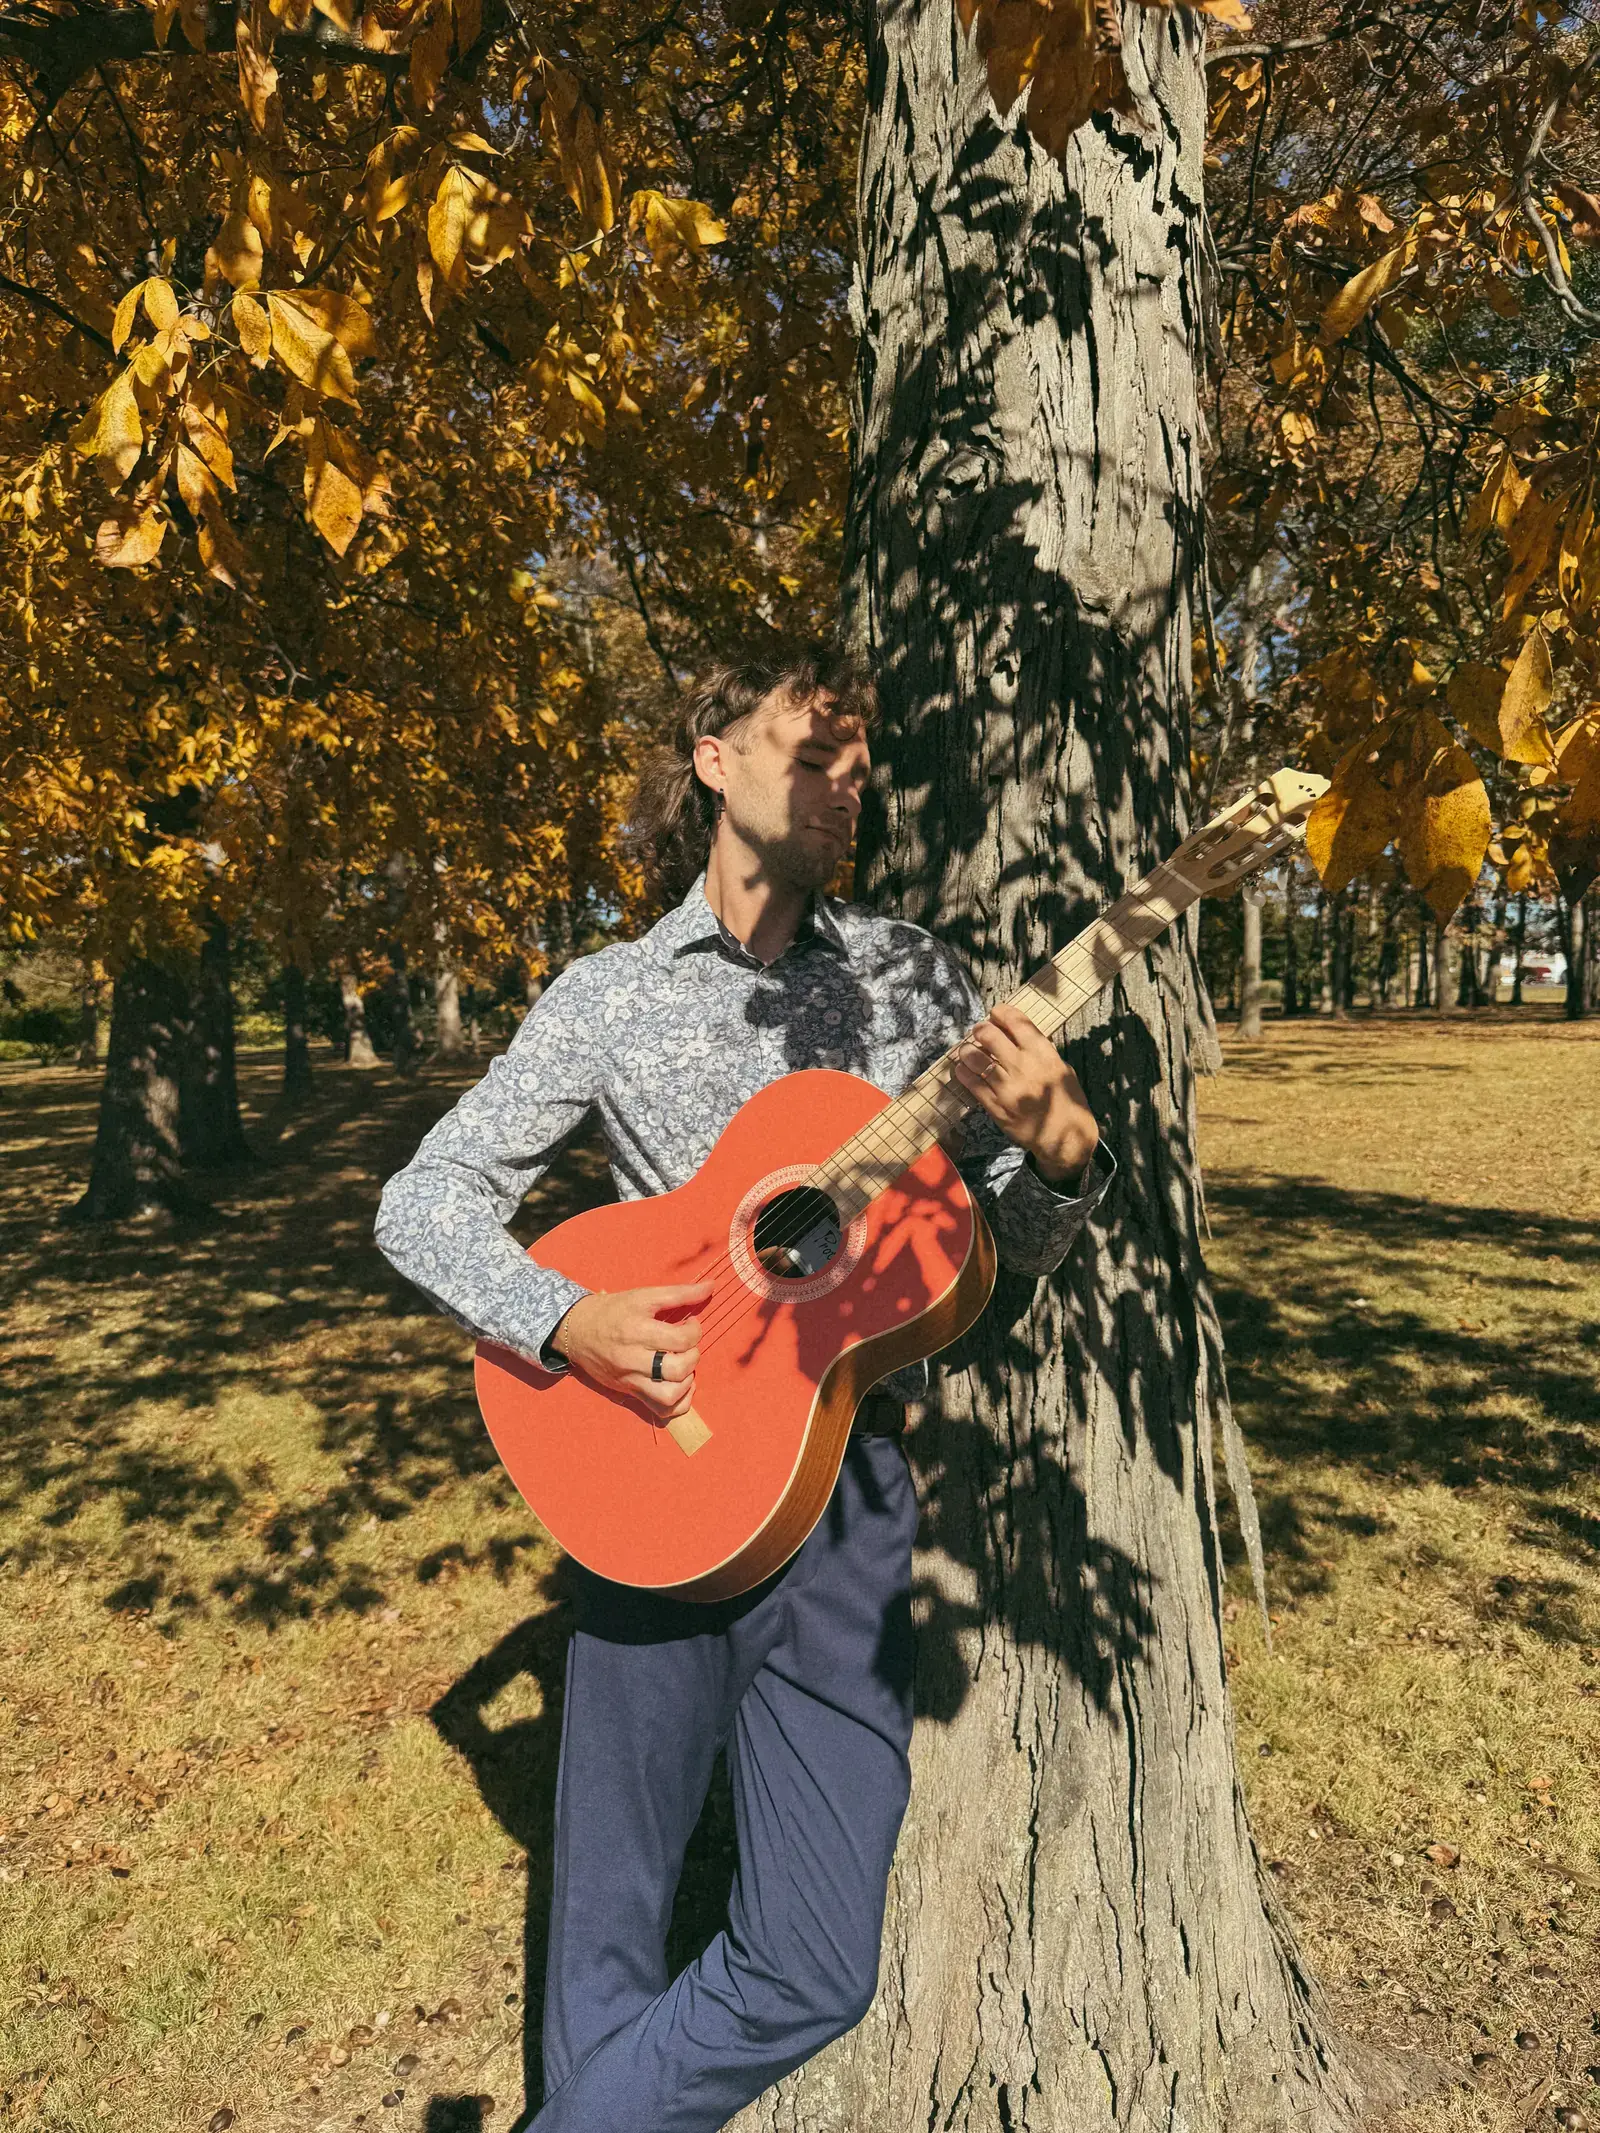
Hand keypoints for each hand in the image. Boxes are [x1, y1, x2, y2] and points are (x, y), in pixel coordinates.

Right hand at [548, 1281, 712, 1419]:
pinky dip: (679, 1403)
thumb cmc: (612, 1310)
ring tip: (683, 1367)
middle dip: (693, 1356)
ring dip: (686, 1382)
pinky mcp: (629, 1392)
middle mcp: (632, 1359)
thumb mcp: (643, 1296)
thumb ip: (679, 1293)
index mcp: (637, 1331)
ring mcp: (630, 1380)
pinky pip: (660, 1411)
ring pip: (668, 1396)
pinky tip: (680, 1386)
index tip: (690, 1323)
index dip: (695, 1330)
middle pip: (676, 1369)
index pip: (681, 1340)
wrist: (576, 1331)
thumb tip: (712, 1286)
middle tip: (686, 1346)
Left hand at [949, 1002, 1099, 1186]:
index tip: (995, 1014)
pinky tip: (964, 1069)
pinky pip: (970, 1082)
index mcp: (1043, 1053)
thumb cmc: (1065, 1099)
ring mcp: (1007, 1086)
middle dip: (980, 1029)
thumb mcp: (1060, 1067)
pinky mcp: (995, 1105)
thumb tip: (1012, 1031)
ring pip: (974, 1057)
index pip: (1016, 1021)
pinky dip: (963, 1071)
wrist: (1064, 1135)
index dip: (1000, 1013)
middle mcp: (1024, 1066)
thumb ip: (1038, 1049)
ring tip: (968, 1051)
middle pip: (989, 1035)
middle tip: (979, 1032)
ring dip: (967, 1050)